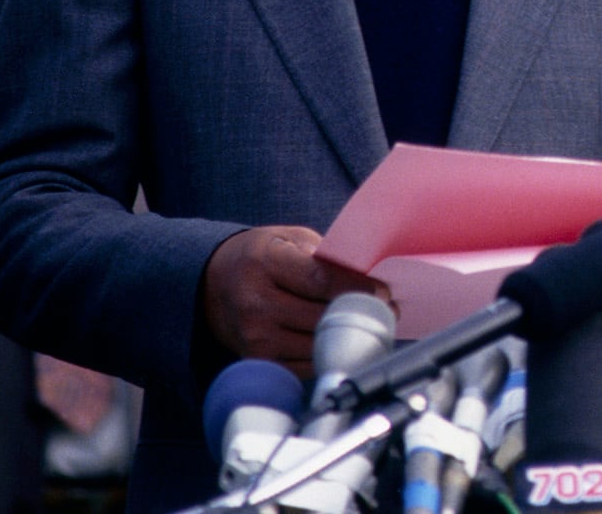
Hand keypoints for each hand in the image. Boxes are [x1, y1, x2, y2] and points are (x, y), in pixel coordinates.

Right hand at [202, 226, 386, 375]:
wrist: (213, 286)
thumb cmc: (262, 257)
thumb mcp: (289, 239)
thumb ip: (325, 255)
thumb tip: (367, 275)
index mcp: (265, 263)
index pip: (320, 280)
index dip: (357, 288)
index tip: (384, 291)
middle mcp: (256, 304)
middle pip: (323, 316)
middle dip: (361, 313)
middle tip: (388, 308)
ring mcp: (255, 338)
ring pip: (319, 344)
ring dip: (350, 335)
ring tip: (371, 322)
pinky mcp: (260, 362)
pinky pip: (308, 363)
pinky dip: (330, 351)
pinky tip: (342, 338)